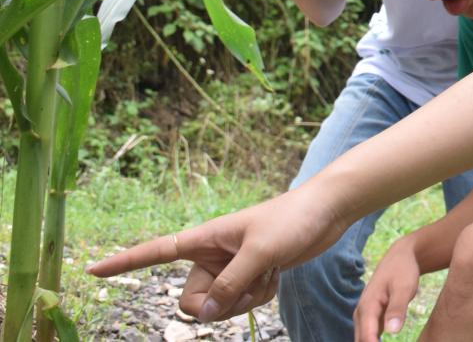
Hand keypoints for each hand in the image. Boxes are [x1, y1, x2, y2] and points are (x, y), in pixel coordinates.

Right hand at [88, 187, 345, 322]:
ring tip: (270, 270)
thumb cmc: (293, 220)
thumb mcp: (260, 253)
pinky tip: (279, 272)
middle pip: (193, 300)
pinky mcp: (250, 275)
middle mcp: (211, 254)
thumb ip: (229, 286)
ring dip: (246, 299)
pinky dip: (262, 295)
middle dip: (220, 303)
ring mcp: (231, 267)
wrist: (327, 211)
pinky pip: (243, 303)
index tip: (90, 271)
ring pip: (219, 306)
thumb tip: (201, 316)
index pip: (154, 252)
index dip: (123, 262)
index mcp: (204, 238)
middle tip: (250, 282)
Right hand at [355, 235, 422, 340]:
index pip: (367, 338)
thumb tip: (392, 331)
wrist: (400, 258)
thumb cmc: (403, 270)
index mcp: (367, 307)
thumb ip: (398, 308)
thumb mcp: (404, 286)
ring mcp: (364, 317)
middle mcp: (361, 314)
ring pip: (362, 340)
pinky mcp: (370, 319)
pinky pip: (368, 337)